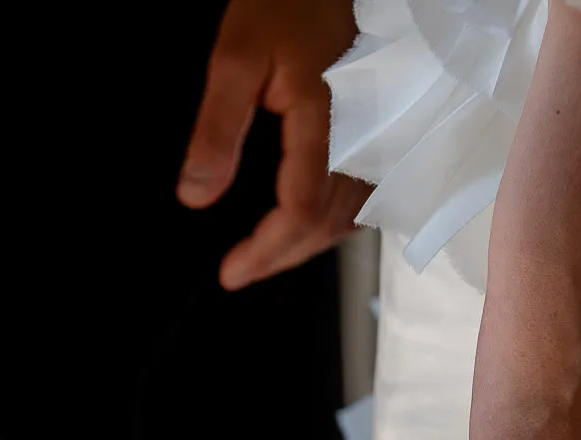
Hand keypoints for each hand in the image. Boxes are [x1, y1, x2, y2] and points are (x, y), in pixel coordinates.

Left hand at [179, 0, 368, 288]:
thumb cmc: (290, 4)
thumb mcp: (238, 56)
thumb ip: (217, 129)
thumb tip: (195, 195)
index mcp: (325, 125)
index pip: (299, 212)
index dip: (266, 250)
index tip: (231, 272)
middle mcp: (362, 142)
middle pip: (326, 226)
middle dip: (282, 257)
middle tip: (242, 271)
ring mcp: (380, 142)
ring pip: (349, 219)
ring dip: (309, 245)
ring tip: (270, 254)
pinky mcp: (385, 137)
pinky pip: (366, 199)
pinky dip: (335, 223)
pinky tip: (310, 225)